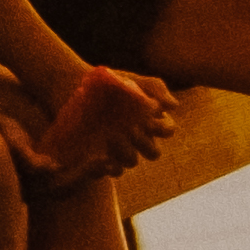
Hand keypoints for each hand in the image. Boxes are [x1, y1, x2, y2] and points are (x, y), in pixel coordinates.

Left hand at [34, 61, 170, 185]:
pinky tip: (103, 157)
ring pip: (132, 161)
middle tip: (130, 130)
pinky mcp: (101, 154)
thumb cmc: (109, 82)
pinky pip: (112, 170)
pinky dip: (111, 168)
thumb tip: (174, 106)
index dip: (162, 127)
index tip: (149, 117)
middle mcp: (138, 137)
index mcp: (150, 120)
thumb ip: (156, 87)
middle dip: (145, 144)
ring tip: (113, 139)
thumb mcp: (133, 80)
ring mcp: (120, 147)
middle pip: (153, 152)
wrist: (75, 83)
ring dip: (127, 154)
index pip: (167, 130)